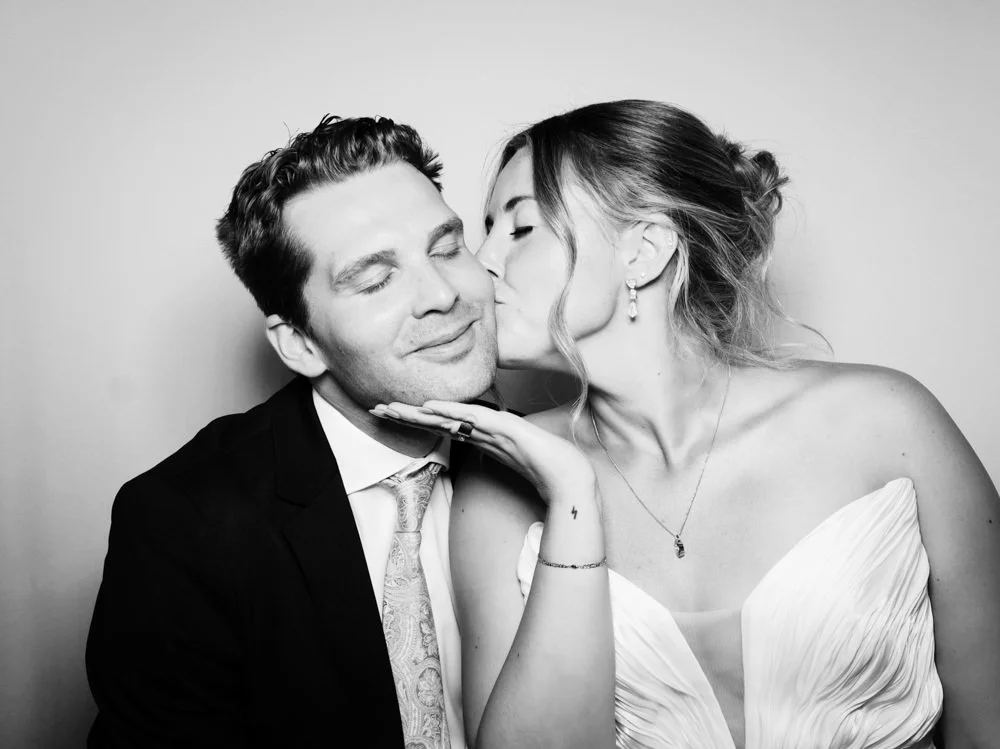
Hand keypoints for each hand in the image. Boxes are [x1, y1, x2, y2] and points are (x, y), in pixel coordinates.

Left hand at [372, 401, 595, 504]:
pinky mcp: (508, 429)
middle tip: (377, 408)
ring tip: (392, 407)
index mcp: (485, 438)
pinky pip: (473, 420)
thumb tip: (480, 453)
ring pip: (450, 416)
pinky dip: (452, 411)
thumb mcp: (512, 464)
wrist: (572, 480)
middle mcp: (486, 430)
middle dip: (408, 413)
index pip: (443, 427)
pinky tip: (432, 407)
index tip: (392, 416)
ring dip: (420, 410)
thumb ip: (495, 455)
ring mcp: (496, 428)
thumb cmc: (549, 470)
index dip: (417, 420)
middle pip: (440, 419)